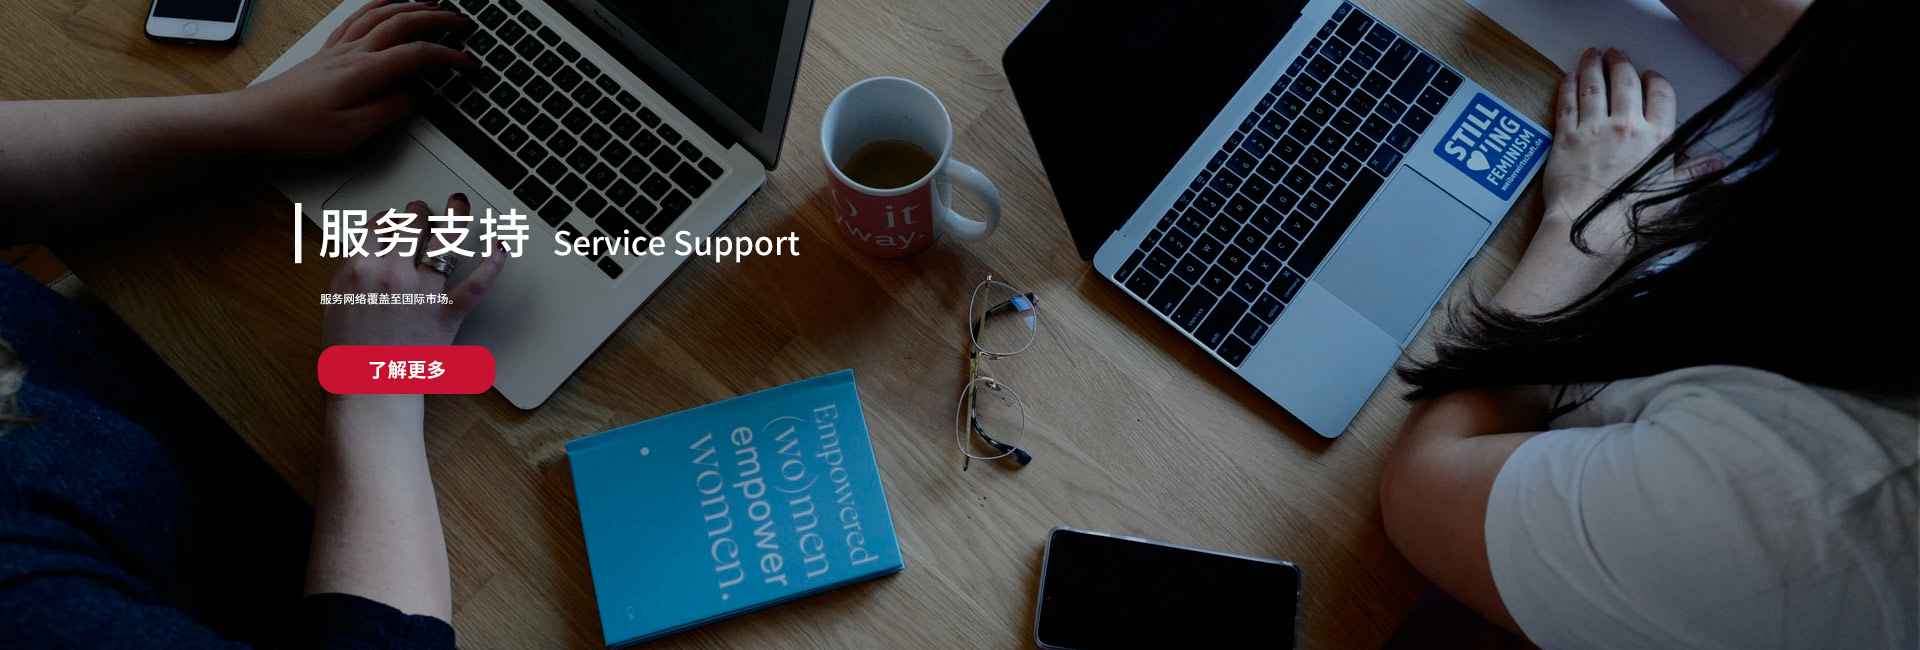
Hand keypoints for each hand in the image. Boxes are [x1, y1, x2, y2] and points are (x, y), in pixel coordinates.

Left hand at [228, 0, 473, 158]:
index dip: (448, 56)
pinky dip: (378, 4)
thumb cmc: (297, 128)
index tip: (469, 63)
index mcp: (364, 72)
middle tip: (463, 21)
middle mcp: (352, 52)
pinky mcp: (327, 52)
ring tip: (433, 2)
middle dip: (438, 17)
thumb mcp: (351, 133)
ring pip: (381, 13)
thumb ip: (388, 112)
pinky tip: (385, 3)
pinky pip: (358, 17)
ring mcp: (338, 48)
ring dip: (411, 4)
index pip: (417, 55)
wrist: (253, 119)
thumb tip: (413, 97)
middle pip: (403, 22)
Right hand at [322, 193, 506, 347]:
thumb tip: (366, 251)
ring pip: (445, 239)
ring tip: (459, 205)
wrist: (368, 389)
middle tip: (423, 210)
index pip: (377, 226)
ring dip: (455, 216)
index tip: (393, 217)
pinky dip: (493, 263)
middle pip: (411, 224)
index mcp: (359, 268)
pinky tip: (501, 247)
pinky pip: (478, 282)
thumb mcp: (336, 303)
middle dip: (419, 211)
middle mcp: (391, 273)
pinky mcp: (448, 312)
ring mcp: (422, 291)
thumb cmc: (349, 354)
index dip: (388, 217)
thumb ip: (352, 273)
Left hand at [1540, 48, 1678, 254]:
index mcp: (1656, 137)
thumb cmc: (1632, 216)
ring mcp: (1593, 129)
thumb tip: (1719, 163)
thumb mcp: (1673, 193)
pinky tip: (1570, 75)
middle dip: (1621, 64)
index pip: (1661, 95)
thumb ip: (1695, 172)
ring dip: (1593, 66)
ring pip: (1594, 86)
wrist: (1591, 229)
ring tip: (1592, 54)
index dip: (1655, 81)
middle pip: (1625, 82)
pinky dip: (1569, 85)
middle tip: (1616, 54)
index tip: (1651, 76)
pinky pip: (1568, 103)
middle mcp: (1626, 126)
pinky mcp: (1566, 137)